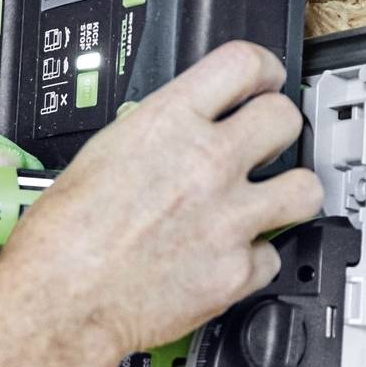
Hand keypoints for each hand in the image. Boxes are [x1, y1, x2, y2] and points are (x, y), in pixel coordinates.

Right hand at [0, 43, 317, 360]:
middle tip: (267, 143)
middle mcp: (206, 163)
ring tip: (271, 201)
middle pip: (284, 118)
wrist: (60, 302)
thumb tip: (176, 131)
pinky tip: (230, 257)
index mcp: (167, 124)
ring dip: (290, 192)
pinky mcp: (235, 272)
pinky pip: (270, 256)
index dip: (264, 70)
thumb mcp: (101, 154)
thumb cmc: (62, 238)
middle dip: (278, 128)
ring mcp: (228, 218)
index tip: (266, 81)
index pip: (245, 64)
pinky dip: (253, 260)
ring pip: (304, 188)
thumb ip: (155, 135)